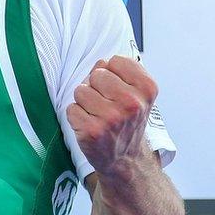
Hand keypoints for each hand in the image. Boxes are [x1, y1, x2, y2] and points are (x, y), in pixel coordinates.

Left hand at [67, 55, 157, 176]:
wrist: (124, 158)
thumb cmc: (126, 121)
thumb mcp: (135, 94)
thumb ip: (118, 73)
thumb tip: (101, 63)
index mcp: (146, 89)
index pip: (115, 61)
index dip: (112, 73)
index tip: (118, 89)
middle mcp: (132, 103)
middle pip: (96, 74)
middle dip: (96, 87)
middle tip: (106, 104)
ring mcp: (112, 118)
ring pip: (81, 90)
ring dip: (84, 102)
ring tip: (97, 115)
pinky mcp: (92, 130)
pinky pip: (71, 108)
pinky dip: (76, 116)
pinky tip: (90, 125)